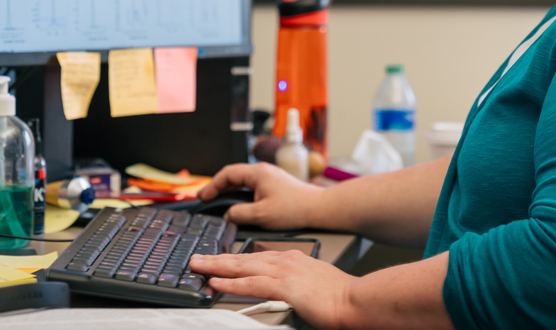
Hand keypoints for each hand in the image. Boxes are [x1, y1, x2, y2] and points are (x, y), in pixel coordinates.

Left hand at [190, 250, 355, 329]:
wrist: (357, 299)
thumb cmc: (342, 296)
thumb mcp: (316, 282)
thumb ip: (298, 284)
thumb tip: (290, 293)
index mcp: (293, 259)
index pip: (256, 256)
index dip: (235, 259)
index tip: (220, 260)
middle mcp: (286, 260)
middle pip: (244, 258)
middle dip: (219, 258)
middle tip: (198, 258)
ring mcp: (284, 271)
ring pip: (242, 267)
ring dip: (217, 266)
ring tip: (198, 266)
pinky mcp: (285, 286)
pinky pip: (250, 284)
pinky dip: (231, 284)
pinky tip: (216, 283)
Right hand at [197, 162, 323, 229]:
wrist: (317, 208)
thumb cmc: (294, 209)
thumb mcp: (261, 215)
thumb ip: (240, 214)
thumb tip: (228, 214)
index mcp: (257, 173)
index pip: (227, 173)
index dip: (212, 185)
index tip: (203, 196)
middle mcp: (262, 171)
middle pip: (234, 175)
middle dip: (218, 186)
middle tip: (206, 197)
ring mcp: (269, 177)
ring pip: (243, 180)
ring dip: (229, 189)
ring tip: (218, 200)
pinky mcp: (274, 184)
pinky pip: (252, 185)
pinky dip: (241, 192)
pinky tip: (238, 202)